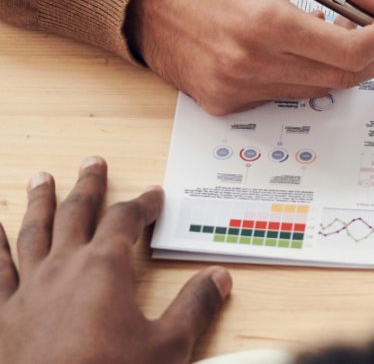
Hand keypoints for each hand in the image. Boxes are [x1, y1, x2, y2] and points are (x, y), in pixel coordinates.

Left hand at [0, 157, 230, 363]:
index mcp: (105, 269)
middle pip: (77, 213)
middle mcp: (63, 269)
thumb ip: (195, 307)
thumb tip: (218, 279)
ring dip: (40, 203)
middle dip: (88, 186)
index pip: (127, 220)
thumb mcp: (168, 347)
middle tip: (92, 163)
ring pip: (33, 233)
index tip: (154, 196)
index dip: (143, 204)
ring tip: (40, 179)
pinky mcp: (2, 317)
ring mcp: (26, 291)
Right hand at [126, 0, 373, 115]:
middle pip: (342, 77)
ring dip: (342, 65)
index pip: (351, 52)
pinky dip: (305, 74)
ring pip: (317, 90)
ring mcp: (235, 90)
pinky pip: (284, 96)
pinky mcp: (224, 104)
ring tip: (346, 35)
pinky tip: (301, 48)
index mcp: (265, 23)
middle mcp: (249, 64)